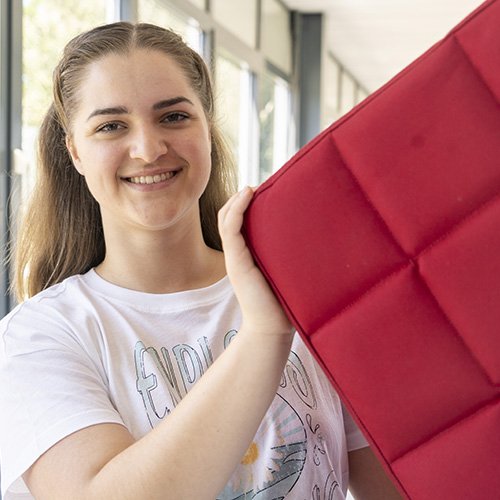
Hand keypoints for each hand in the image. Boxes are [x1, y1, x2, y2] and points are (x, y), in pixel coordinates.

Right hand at [218, 186, 292, 338]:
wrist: (273, 327)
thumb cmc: (284, 302)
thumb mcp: (286, 271)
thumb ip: (290, 255)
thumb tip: (320, 236)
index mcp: (247, 254)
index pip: (236, 222)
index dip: (244, 204)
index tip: (263, 190)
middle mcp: (237, 253)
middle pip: (227, 217)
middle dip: (238, 198)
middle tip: (258, 187)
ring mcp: (234, 257)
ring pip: (225, 219)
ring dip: (236, 200)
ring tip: (251, 188)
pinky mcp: (236, 262)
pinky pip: (230, 229)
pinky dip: (236, 209)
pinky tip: (248, 195)